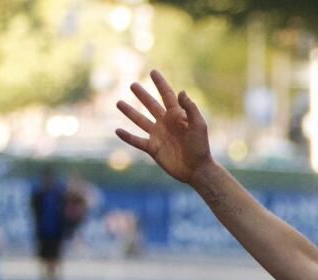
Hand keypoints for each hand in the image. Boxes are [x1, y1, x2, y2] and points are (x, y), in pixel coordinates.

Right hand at [115, 69, 213, 184]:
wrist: (197, 170)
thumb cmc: (200, 147)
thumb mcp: (198, 125)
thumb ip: (190, 108)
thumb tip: (181, 91)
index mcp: (177, 116)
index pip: (167, 95)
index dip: (160, 83)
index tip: (153, 71)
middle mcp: (166, 123)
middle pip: (151, 105)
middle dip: (142, 95)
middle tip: (132, 84)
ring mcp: (158, 135)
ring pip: (140, 120)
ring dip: (130, 112)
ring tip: (118, 103)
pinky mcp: (153, 149)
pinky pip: (137, 141)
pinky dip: (127, 137)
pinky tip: (117, 130)